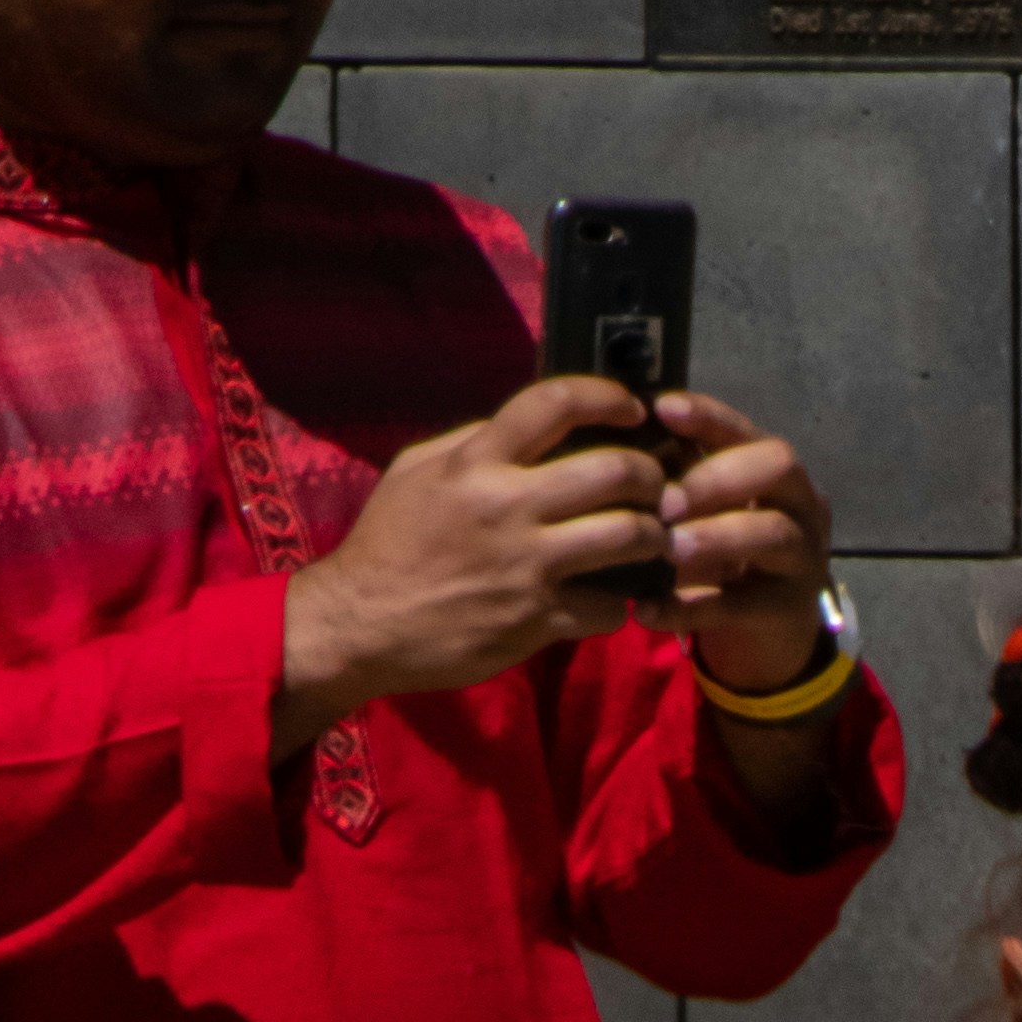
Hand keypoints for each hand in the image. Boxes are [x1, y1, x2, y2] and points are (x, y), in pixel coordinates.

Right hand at [275, 375, 675, 746]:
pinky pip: (607, 606)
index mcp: (477, 462)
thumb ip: (472, 444)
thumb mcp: (416, 471)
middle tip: (657, 486)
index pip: (555, 403)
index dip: (608, 397)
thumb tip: (528, 427)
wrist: (364, 624)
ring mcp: (529, 567)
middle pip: (613, 470)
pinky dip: (619, 602)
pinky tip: (611, 598)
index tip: (633, 409)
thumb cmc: (388, 543)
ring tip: (652, 538)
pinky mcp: (539, 621)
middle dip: (650, 475)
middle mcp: (508, 507)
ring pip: (627, 537)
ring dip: (653, 536)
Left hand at [638, 392, 841, 695]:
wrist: (767, 636)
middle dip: (720, 476)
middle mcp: (799, 504)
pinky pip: (741, 605)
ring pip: (772, 533)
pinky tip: (646, 609)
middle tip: (668, 500)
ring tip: (669, 548)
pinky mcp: (790, 611)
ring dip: (716, 535)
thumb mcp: (707, 513)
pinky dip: (691, 607)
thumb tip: (617, 455)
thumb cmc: (728, 557)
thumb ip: (679, 482)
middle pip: (779, 466)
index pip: (745, 428)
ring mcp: (802, 557)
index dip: (707, 416)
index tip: (663, 409)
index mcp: (773, 471)